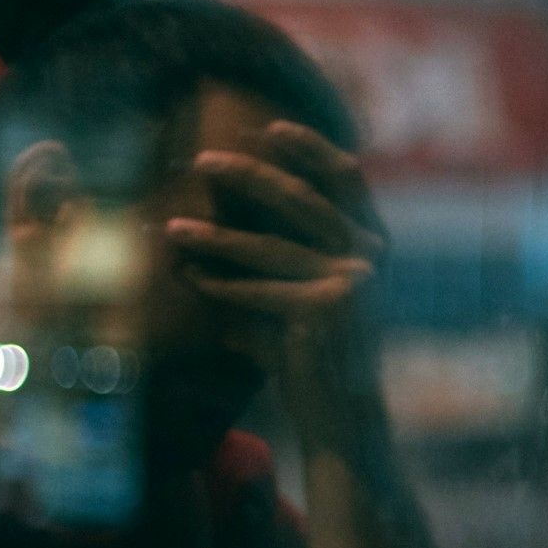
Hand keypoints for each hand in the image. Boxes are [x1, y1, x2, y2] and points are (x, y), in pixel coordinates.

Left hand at [167, 119, 389, 445]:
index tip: (269, 129)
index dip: (310, 148)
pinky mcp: (324, 308)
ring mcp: (352, 281)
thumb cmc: (318, 353)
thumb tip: (226, 196)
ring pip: (268, 247)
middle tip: (202, 161)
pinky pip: (256, 289)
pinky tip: (187, 275)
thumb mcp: (309, 289)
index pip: (346, 177)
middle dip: (249, 176)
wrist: (344, 418)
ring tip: (172, 228)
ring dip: (214, 236)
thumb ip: (287, 246)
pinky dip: (218, 283)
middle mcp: (372, 256)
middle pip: (302, 199)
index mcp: (375, 243)